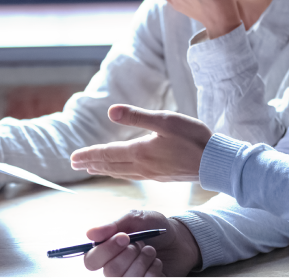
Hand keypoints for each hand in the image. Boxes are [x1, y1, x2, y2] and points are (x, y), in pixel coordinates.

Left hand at [70, 105, 211, 181]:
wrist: (215, 162)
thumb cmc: (193, 138)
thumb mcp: (165, 121)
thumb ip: (137, 117)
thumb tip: (111, 111)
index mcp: (141, 152)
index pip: (107, 154)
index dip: (89, 155)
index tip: (73, 157)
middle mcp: (143, 166)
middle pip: (111, 166)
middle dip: (92, 163)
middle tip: (74, 163)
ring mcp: (152, 174)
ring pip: (121, 172)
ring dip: (104, 169)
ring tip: (93, 168)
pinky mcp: (161, 176)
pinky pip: (133, 176)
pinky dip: (120, 173)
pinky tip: (123, 171)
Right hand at [83, 211, 200, 277]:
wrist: (180, 239)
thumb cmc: (155, 227)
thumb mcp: (136, 219)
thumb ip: (113, 225)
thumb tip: (90, 233)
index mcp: (107, 251)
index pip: (91, 261)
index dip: (106, 251)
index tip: (125, 237)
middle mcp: (115, 269)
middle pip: (110, 272)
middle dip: (130, 254)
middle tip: (142, 244)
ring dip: (143, 262)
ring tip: (152, 252)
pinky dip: (154, 272)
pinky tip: (158, 264)